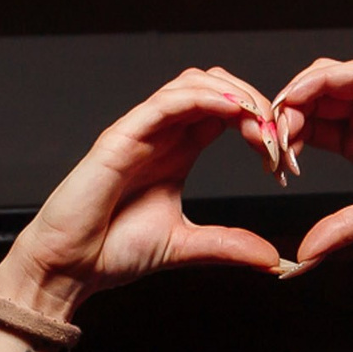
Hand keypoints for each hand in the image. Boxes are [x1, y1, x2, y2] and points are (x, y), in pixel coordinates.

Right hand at [0, 68, 287, 321]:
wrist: (69, 268)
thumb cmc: (112, 252)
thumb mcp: (185, 247)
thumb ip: (228, 246)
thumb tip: (273, 259)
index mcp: (177, 150)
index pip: (228, 113)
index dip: (261, 126)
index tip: (283, 161)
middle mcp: (161, 133)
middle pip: (218, 87)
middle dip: (257, 104)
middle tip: (281, 141)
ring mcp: (141, 130)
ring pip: (196, 83)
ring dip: (237, 97)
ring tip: (263, 126)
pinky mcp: (122, 136)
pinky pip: (168, 101)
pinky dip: (204, 98)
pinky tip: (233, 111)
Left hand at [269, 59, 352, 316]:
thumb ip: (341, 229)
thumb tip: (303, 255)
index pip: (313, 124)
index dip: (286, 137)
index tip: (270, 163)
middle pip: (315, 97)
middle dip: (284, 113)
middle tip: (265, 139)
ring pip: (331, 77)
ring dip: (299, 93)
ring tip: (279, 118)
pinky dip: (326, 80)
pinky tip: (304, 97)